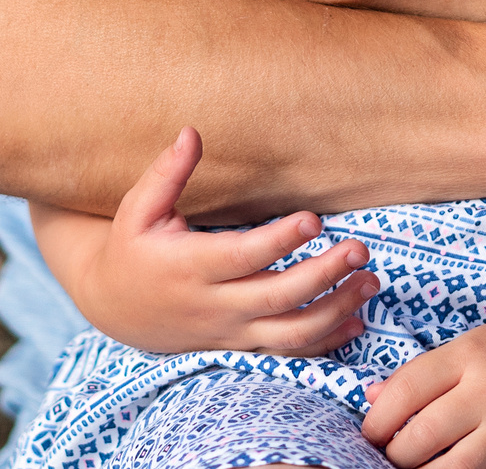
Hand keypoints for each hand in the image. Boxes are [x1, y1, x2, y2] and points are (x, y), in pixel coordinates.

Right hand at [63, 127, 381, 354]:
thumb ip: (167, 173)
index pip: (242, 256)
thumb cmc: (132, 248)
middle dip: (322, 276)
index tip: (314, 219)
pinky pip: (287, 352)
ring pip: (289, 333)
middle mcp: (213, 305)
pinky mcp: (240, 345)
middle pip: (276, 297)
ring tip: (371, 281)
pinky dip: (326, 342)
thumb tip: (192, 132)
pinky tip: (358, 320)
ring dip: (335, 310)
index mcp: (189, 267)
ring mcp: (229, 331)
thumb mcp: (138, 209)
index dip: (279, 241)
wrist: (115, 307)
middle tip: (360, 248)